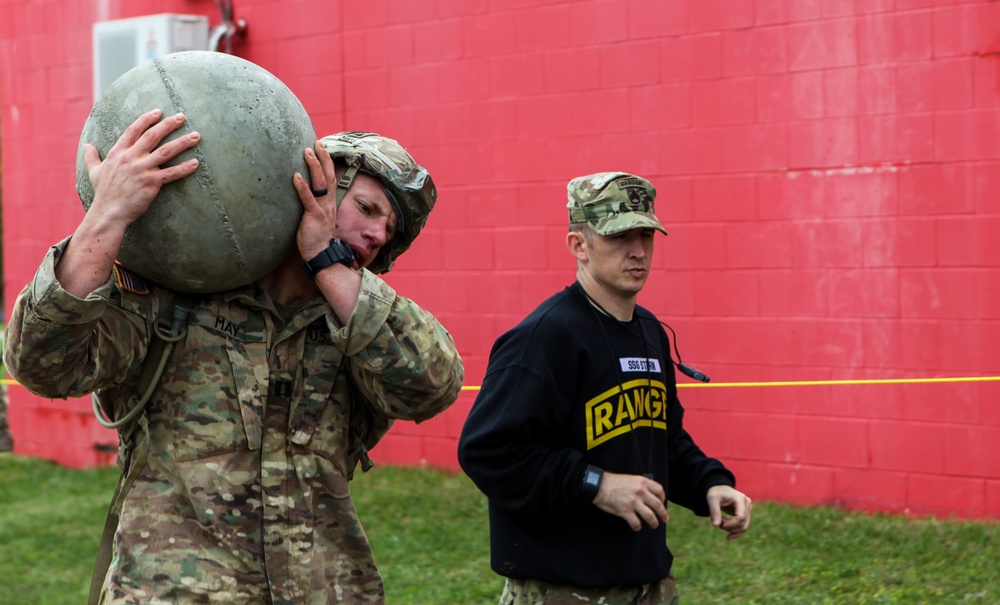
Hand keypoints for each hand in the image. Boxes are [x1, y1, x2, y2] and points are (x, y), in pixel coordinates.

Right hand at [84, 109, 199, 227]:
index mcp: (118, 152)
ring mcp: (142, 169)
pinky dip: (185, 168)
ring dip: (183, 142)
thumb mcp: (94, 171)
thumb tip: (86, 146)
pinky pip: (172, 173)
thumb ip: (92, 157)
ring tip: (196, 136)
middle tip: (182, 117)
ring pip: (166, 151)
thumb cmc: (104, 193)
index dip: (147, 119)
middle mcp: (131, 157)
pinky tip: (196, 163)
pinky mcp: (151, 182)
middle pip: (153, 136)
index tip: (158, 112)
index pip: (134, 130)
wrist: (109, 212)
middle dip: (169, 124)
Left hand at [293, 141, 337, 260]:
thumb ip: (312, 206)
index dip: (327, 163)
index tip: (322, 148)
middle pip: (328, 176)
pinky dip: (302, 187)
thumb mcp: (316, 218)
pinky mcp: (314, 217)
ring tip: (307, 151)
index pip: (329, 178)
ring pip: (320, 184)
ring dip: (314, 166)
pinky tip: (296, 176)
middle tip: (318, 142)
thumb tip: (303, 197)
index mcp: (329, 203)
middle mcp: (328, 203)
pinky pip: (308, 199)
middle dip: (323, 158)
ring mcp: (322, 209)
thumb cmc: (316, 238)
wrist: (322, 255)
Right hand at [593, 471, 669, 531]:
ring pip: (650, 516)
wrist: (598, 486)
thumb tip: (650, 496)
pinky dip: (638, 527)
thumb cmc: (613, 482)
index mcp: (642, 482)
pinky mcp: (625, 511)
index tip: (661, 503)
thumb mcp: (630, 479)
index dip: (663, 498)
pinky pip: (636, 523)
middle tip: (664, 519)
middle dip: (663, 514)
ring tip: (654, 525)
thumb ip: (641, 486)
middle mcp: (640, 491)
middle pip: (658, 505)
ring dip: (654, 523)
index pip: (659, 491)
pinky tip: (637, 527)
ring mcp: (633, 502)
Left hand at [706, 484, 751, 539]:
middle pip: (743, 523)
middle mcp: (747, 504)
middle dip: (730, 527)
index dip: (731, 525)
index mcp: (740, 499)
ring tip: (721, 524)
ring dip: (732, 530)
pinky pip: (743, 526)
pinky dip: (736, 532)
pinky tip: (728, 537)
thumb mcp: (712, 499)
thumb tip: (715, 526)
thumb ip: (714, 511)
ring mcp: (748, 509)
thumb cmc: (715, 492)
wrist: (719, 489)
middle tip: (719, 524)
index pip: (741, 517)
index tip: (720, 525)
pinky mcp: (745, 514)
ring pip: (744, 526)